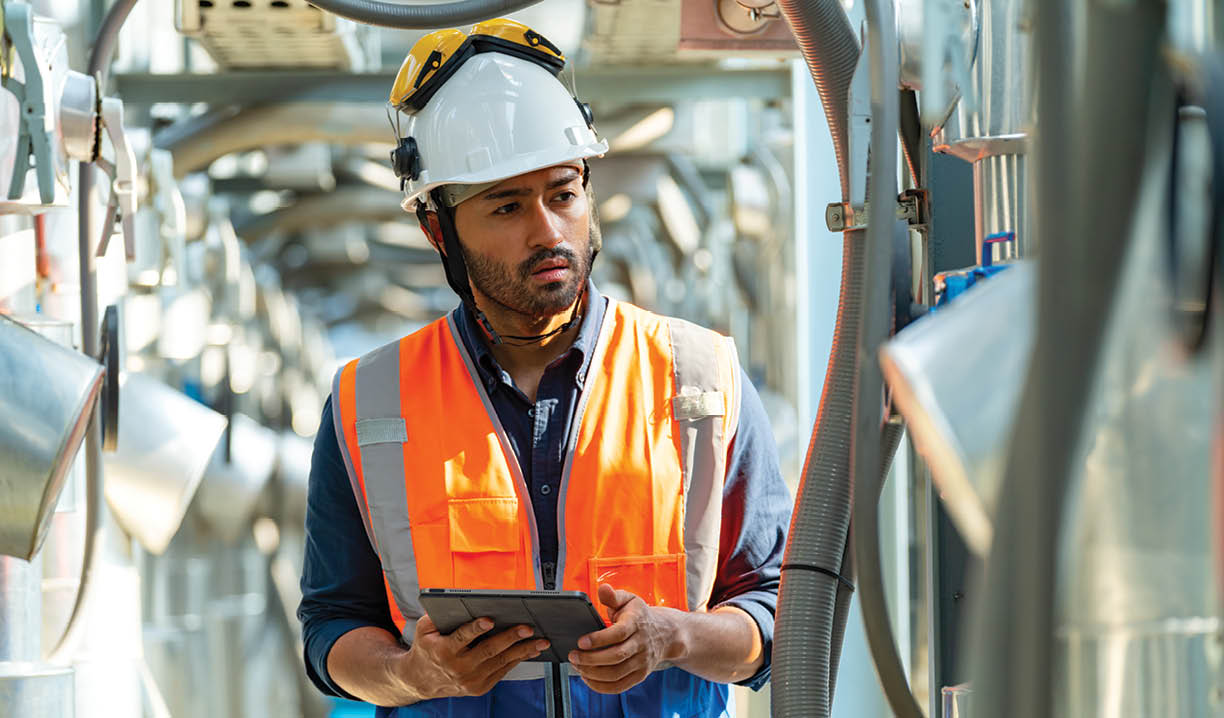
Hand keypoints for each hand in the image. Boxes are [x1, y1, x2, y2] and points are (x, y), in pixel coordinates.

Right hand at [398, 614, 548, 698]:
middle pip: (488, 651)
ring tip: (540, 641)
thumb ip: (437, 615)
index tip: (489, 620)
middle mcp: (458, 668)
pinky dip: (518, 659)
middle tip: (527, 628)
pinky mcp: (480, 687)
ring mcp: (471, 680)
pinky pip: (502, 671)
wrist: (421, 680)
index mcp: (444, 651)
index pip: (462, 637)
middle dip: (510, 638)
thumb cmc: (426, 649)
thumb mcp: (424, 629)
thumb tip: (457, 601)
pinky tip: (530, 650)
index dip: (476, 628)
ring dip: (523, 650)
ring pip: (501, 662)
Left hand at [567, 584, 684, 693]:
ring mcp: (642, 662)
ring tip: (577, 667)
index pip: (618, 634)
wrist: (666, 634)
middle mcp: (641, 644)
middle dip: (591, 659)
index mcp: (636, 623)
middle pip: (616, 656)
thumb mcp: (629, 600)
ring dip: (593, 674)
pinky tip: (588, 678)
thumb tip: (603, 589)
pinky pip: (620, 686)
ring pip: (616, 674)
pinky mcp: (640, 675)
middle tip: (573, 656)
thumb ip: (613, 596)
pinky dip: (602, 686)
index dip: (598, 639)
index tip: (580, 641)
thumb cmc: (640, 615)